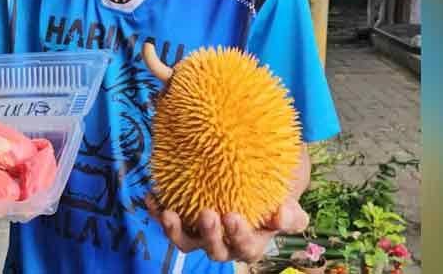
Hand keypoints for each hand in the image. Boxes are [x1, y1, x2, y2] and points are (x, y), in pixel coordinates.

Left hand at [146, 195, 308, 263]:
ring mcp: (202, 237)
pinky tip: (151, 197)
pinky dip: (159, 212)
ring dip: (175, 231)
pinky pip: (170, 223)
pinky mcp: (186, 226)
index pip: (245, 246)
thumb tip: (281, 215)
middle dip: (209, 235)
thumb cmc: (274, 202)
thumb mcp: (288, 207)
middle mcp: (224, 246)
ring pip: (186, 243)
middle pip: (214, 249)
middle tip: (207, 214)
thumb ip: (290, 215)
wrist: (257, 192)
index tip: (233, 217)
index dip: (238, 235)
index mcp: (250, 244)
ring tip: (168, 214)